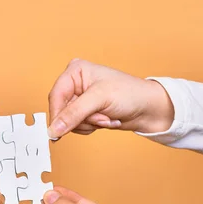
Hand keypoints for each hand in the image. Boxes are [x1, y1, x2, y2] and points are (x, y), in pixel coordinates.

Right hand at [47, 59, 174, 138]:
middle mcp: (75, 84)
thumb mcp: (99, 100)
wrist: (148, 108)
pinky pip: (78, 127)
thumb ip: (74, 114)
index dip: (57, 115)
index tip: (57, 132)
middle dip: (82, 118)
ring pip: (69, 121)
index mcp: (75, 71)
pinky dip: (92, 127)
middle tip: (101, 116)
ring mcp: (80, 99)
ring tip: (107, 116)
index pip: (56, 96)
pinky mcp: (86, 112)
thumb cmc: (130, 94)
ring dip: (89, 124)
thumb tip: (54, 129)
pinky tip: (107, 120)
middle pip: (62, 111)